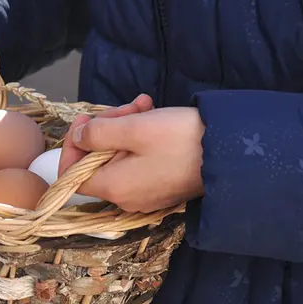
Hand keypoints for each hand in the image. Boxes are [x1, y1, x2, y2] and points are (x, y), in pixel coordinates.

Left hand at [61, 106, 205, 212]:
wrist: (231, 153)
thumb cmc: (180, 139)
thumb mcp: (133, 128)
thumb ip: (97, 133)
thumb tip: (77, 136)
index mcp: (114, 187)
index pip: (71, 175)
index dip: (73, 145)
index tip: (87, 120)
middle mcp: (126, 198)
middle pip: (98, 161)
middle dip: (107, 128)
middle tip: (128, 107)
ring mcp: (146, 195)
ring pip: (120, 157)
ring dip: (126, 127)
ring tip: (144, 105)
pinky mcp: (162, 187)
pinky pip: (139, 162)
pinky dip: (141, 139)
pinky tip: (154, 115)